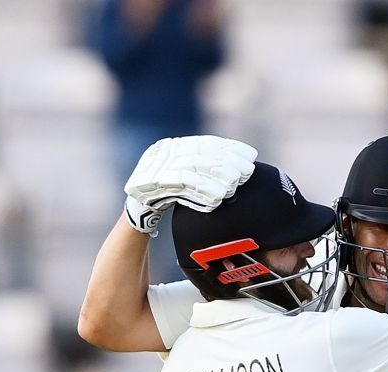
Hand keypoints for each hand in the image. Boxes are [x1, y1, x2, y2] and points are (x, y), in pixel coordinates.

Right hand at [124, 135, 257, 234]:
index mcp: (175, 147)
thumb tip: (238, 171)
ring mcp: (158, 167)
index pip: (207, 143)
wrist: (136, 211)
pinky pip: (181, 186)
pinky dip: (200, 191)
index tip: (251, 154)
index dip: (230, 147)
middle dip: (227, 163)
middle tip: (247, 172)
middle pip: (202, 155)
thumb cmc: (166, 197)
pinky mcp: (152, 184)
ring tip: (233, 187)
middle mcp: (165, 152)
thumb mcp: (185, 179)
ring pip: (193, 169)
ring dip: (216, 178)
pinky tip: (216, 199)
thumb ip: (203, 170)